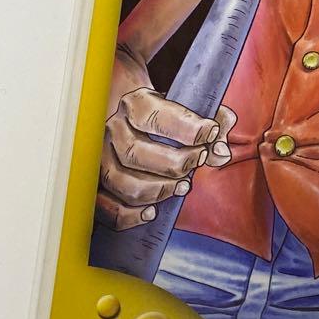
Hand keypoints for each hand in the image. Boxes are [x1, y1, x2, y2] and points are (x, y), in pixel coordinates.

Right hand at [96, 87, 234, 230]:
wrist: (136, 116)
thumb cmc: (171, 115)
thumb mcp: (194, 108)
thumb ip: (216, 123)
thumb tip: (222, 154)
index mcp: (135, 102)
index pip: (154, 116)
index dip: (186, 128)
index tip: (209, 133)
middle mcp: (111, 128)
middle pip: (135, 152)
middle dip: (175, 163)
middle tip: (199, 160)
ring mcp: (99, 156)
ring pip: (121, 181)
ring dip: (157, 190)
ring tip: (183, 185)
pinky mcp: (97, 182)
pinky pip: (105, 208)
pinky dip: (128, 215)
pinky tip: (152, 212)